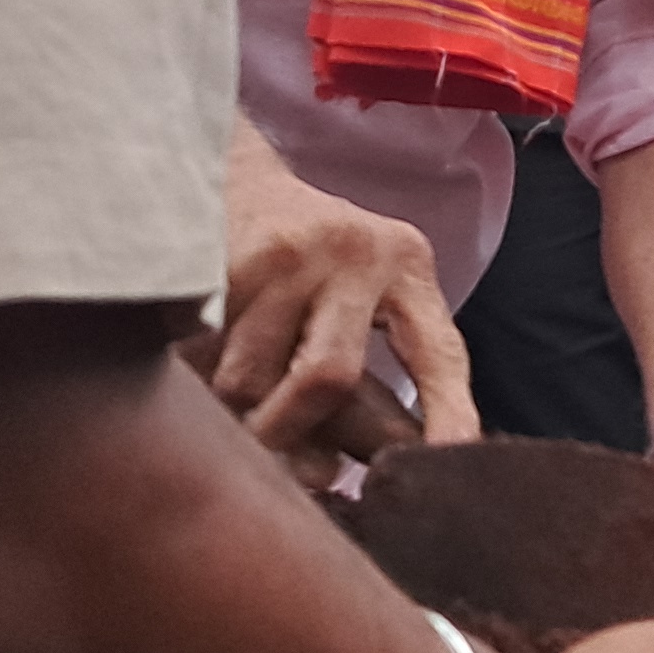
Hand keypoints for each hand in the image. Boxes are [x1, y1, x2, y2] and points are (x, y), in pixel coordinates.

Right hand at [197, 128, 475, 470]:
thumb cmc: (308, 263)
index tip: (455, 461)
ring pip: (249, 378)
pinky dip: (198, 380)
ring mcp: (286, 254)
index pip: (438, 351)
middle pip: (328, 376)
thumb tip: (332, 477)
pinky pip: (203, 356)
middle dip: (297, 434)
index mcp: (407, 266)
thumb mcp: (360, 300)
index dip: (449, 411)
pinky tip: (198, 366)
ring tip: (236, 404)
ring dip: (238, 411)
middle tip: (284, 461)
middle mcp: (354, 253)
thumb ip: (365, 387)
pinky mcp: (221, 259)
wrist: (230, 175)